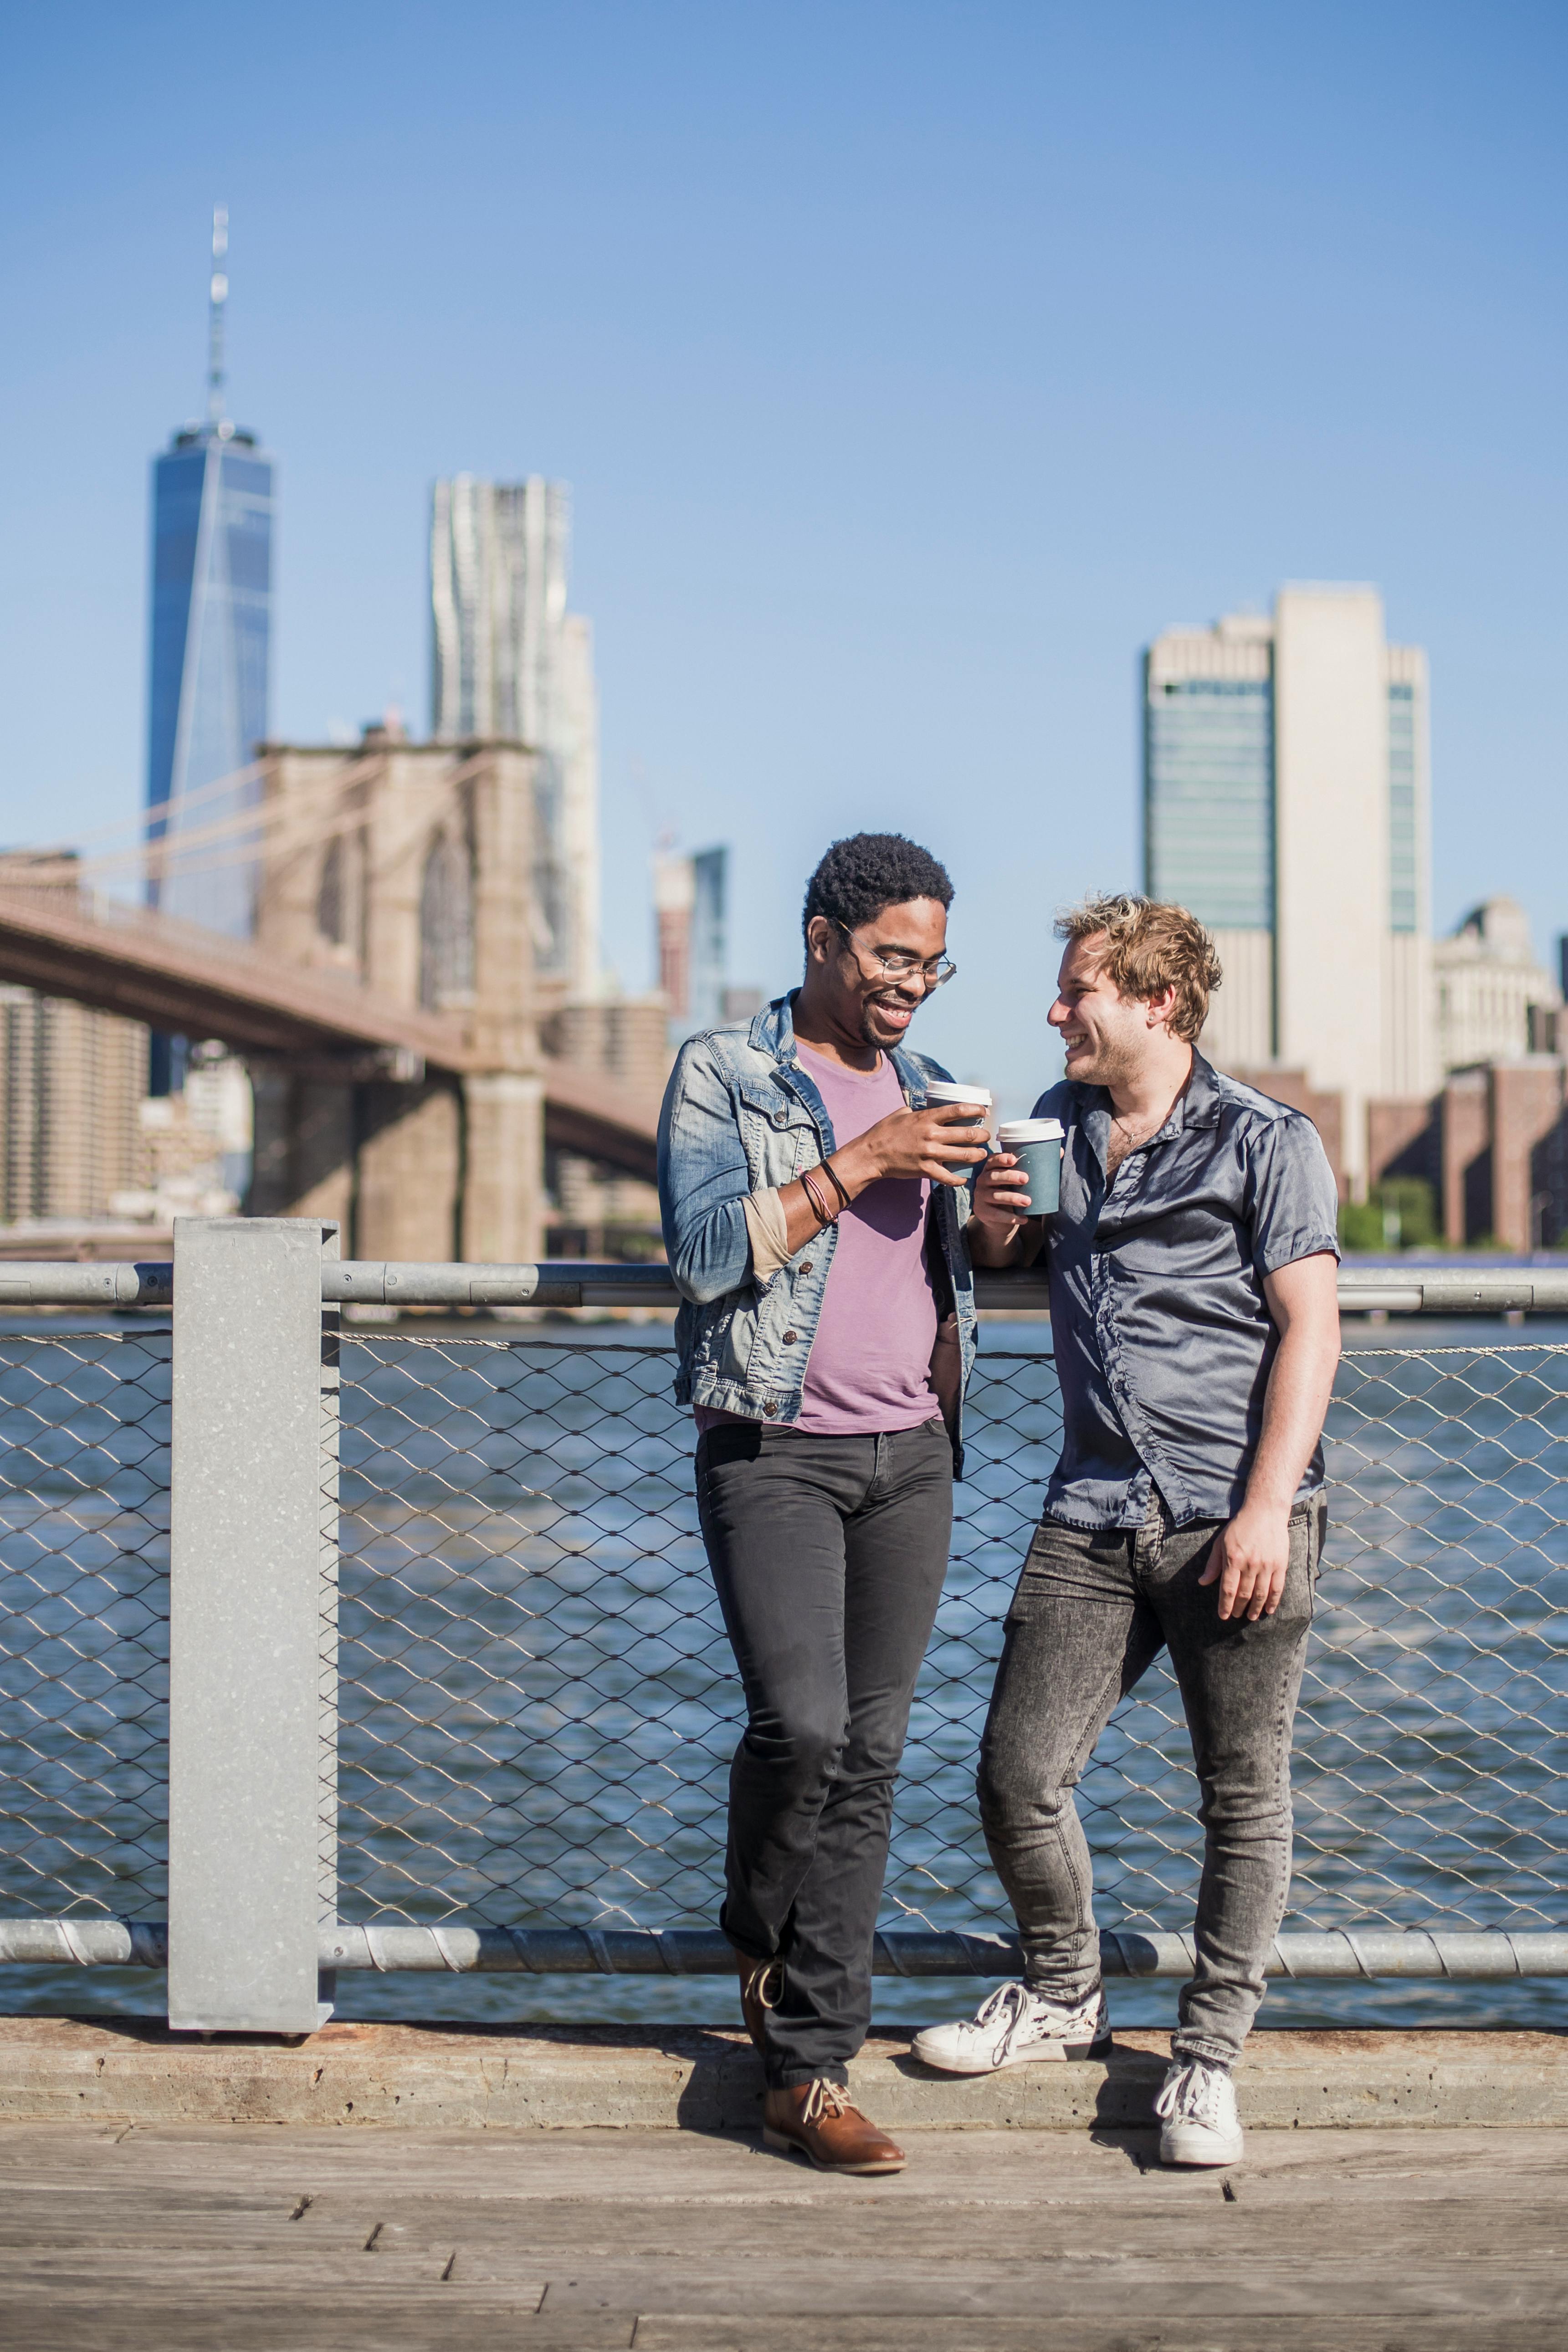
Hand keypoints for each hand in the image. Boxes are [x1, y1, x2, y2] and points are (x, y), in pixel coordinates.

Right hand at [843, 1104, 989, 1189]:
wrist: (871, 1154)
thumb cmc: (884, 1132)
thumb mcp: (900, 1114)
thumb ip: (917, 1111)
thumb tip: (924, 1108)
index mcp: (926, 1118)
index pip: (958, 1110)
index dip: (976, 1110)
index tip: (984, 1112)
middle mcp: (931, 1134)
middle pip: (967, 1134)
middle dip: (982, 1136)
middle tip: (986, 1136)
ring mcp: (929, 1153)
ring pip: (963, 1155)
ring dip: (977, 1155)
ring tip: (981, 1155)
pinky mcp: (925, 1170)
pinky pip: (948, 1177)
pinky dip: (959, 1179)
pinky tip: (963, 1179)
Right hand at [969, 1151, 1037, 1241]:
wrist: (999, 1218)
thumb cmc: (1012, 1191)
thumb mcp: (1019, 1179)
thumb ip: (1035, 1166)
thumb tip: (1060, 1151)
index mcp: (991, 1168)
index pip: (993, 1160)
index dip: (1002, 1159)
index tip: (1014, 1160)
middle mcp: (982, 1180)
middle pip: (993, 1176)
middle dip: (1009, 1176)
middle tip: (1026, 1179)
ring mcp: (980, 1196)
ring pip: (995, 1196)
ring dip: (1012, 1198)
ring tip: (1028, 1201)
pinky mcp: (982, 1212)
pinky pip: (995, 1214)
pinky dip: (1010, 1217)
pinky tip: (1023, 1219)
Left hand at [1198, 1505, 1291, 1622]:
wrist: (1265, 1512)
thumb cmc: (1240, 1527)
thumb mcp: (1221, 1542)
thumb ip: (1213, 1564)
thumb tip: (1203, 1582)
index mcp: (1233, 1559)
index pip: (1228, 1589)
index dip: (1225, 1605)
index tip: (1223, 1616)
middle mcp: (1250, 1564)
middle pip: (1244, 1594)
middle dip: (1239, 1608)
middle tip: (1236, 1616)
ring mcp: (1267, 1565)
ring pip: (1260, 1594)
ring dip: (1255, 1609)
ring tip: (1251, 1617)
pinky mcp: (1280, 1564)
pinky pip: (1277, 1588)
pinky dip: (1273, 1601)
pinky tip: (1269, 1609)